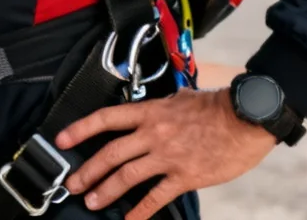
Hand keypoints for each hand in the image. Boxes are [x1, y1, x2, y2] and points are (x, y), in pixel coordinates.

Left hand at [55, 88, 277, 218]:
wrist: (245, 119)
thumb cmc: (216, 107)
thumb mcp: (180, 98)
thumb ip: (161, 108)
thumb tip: (151, 112)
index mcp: (149, 112)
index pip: (106, 119)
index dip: (80, 129)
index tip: (61, 140)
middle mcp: (153, 133)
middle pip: (110, 153)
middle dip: (87, 171)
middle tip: (72, 184)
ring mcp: (168, 156)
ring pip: (127, 176)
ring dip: (105, 191)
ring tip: (92, 202)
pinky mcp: (185, 176)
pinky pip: (156, 197)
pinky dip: (140, 211)